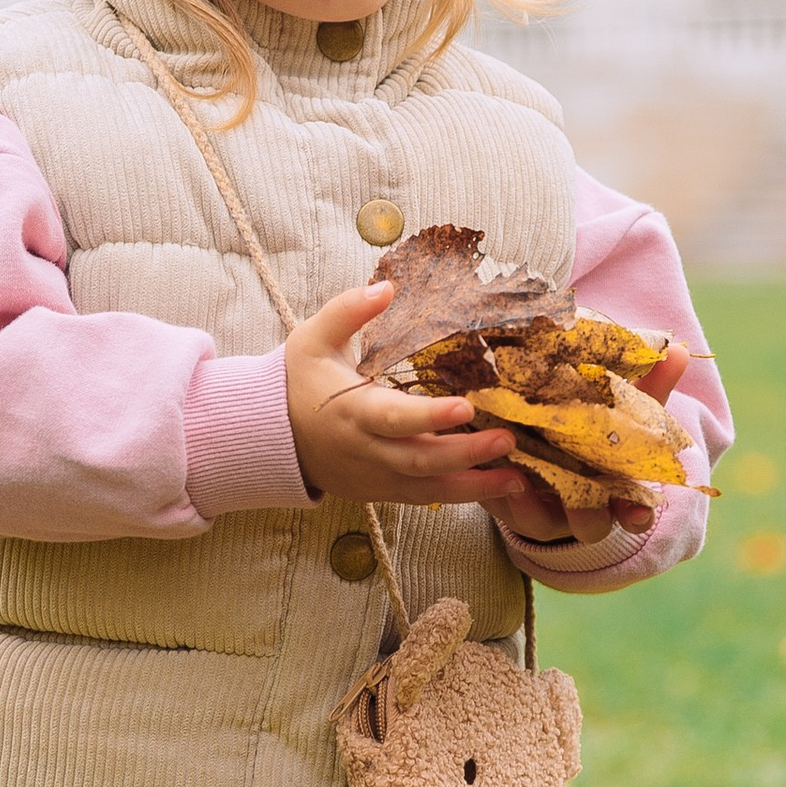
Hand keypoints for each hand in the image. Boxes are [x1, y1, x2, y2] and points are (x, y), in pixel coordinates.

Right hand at [283, 285, 533, 510]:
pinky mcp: (380, 492)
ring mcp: (373, 477)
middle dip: (465, 454)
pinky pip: (423, 498)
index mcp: (351, 411)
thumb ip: (348, 311)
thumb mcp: (312, 338)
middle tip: (507, 440)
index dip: (430, 417)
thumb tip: (386, 288)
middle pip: (419, 461)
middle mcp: (365, 450)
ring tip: (515, 478)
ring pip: (426, 488)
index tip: (466, 408)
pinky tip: (494, 487)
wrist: (270, 436)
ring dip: (472, 486)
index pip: (394, 418)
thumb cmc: (298, 381)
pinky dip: (459, 496)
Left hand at [487, 340, 694, 552]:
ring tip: (519, 475)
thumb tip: (679, 350)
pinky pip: (496, 503)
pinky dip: (492, 485)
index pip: (635, 515)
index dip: (637, 515)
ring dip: (529, 501)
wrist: (541, 444)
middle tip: (577, 494)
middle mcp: (581, 512)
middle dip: (584, 513)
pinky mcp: (504, 503)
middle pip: (588, 526)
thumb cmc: (593, 431)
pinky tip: (487, 460)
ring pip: (537, 520)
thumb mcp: (623, 411)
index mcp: (615, 494)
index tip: (638, 510)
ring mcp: (541, 513)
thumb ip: (651, 387)